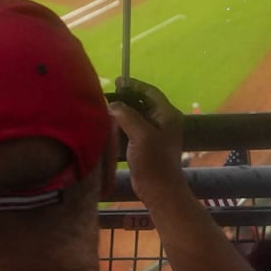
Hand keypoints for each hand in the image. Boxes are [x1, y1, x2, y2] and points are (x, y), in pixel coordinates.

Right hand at [107, 78, 187, 203]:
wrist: (159, 189)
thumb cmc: (154, 161)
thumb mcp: (141, 134)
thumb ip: (127, 115)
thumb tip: (112, 104)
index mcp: (167, 115)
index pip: (150, 92)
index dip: (134, 85)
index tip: (117, 81)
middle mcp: (162, 121)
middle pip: (142, 102)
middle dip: (125, 98)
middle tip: (106, 95)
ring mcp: (154, 134)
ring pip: (135, 116)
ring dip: (121, 112)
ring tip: (103, 107)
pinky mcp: (145, 144)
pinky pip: (131, 128)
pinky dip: (120, 125)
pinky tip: (107, 125)